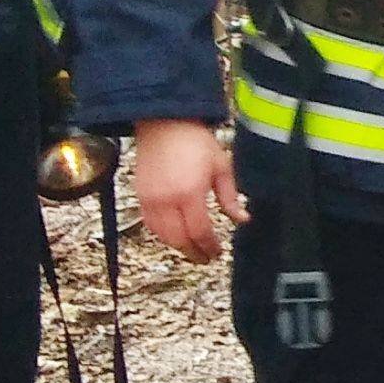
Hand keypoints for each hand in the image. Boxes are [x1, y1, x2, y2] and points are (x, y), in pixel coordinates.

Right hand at [131, 119, 244, 264]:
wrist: (164, 123)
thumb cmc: (195, 141)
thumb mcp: (221, 166)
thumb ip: (230, 197)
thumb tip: (243, 219)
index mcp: (190, 193)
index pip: (200, 232)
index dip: (210, 247)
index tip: (218, 252)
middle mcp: (167, 200)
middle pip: (180, 240)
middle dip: (195, 253)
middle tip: (207, 258)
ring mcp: (150, 200)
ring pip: (163, 237)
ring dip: (179, 247)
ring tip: (194, 249)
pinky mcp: (140, 197)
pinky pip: (150, 226)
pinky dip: (163, 235)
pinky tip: (176, 235)